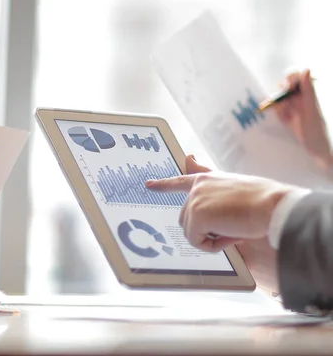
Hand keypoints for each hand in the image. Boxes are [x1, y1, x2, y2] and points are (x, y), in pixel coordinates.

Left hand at [148, 155, 291, 292]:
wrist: (272, 206)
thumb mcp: (236, 190)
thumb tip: (200, 176)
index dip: (164, 184)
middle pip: (187, 218)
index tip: (149, 184)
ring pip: (191, 231)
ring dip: (211, 238)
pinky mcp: (197, 215)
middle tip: (231, 230)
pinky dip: (212, 246)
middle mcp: (197, 187)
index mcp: (208, 179)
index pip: (182, 180)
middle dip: (204, 230)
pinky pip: (196, 241)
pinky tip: (230, 237)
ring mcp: (195, 200)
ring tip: (234, 231)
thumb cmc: (263, 201)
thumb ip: (216, 192)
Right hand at [273, 69, 332, 170]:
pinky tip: (286, 121)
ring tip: (287, 117)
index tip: (288, 89)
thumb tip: (305, 69)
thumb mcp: (312, 111)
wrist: (320, 151)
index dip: (289, 79)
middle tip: (286, 106)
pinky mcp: (288, 117)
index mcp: (309, 92)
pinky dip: (280, 115)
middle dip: (282, 94)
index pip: (295, 76)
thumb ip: (308, 91)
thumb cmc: (319, 132)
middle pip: (285, 86)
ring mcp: (294, 107)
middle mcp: (301, 97)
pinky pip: (279, 110)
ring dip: (280, 106)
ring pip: (280, 98)